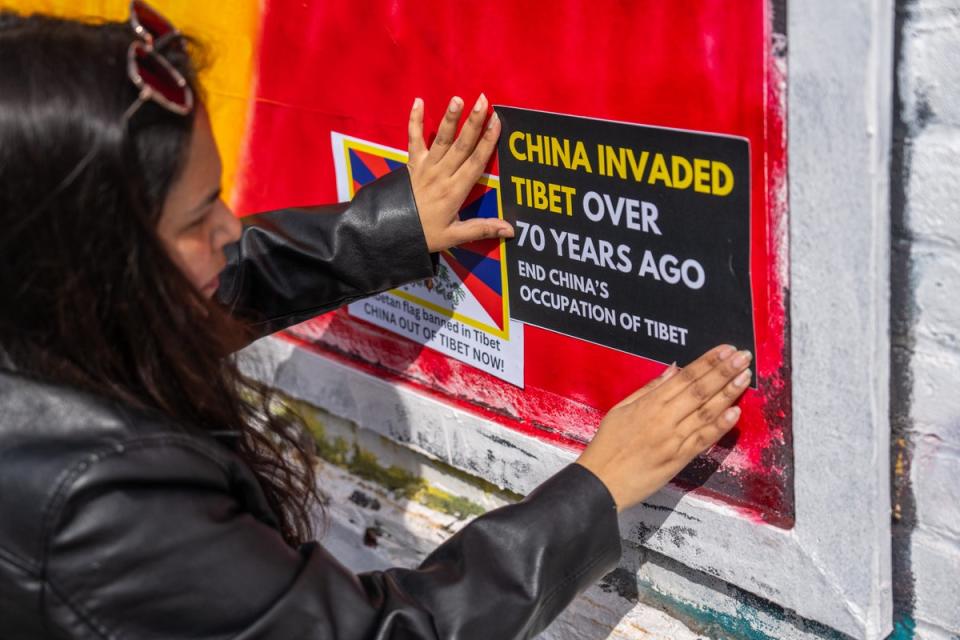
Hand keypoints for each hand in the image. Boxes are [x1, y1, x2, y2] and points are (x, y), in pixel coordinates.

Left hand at [407, 94, 514, 251]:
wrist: (390, 233)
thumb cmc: (424, 235)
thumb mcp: (454, 236)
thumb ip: (481, 229)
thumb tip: (510, 229)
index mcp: (454, 192)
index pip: (475, 162)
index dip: (487, 142)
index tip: (497, 123)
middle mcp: (441, 175)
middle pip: (461, 145)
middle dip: (473, 123)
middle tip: (483, 101)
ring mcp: (425, 168)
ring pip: (440, 139)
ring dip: (449, 118)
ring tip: (457, 99)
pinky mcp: (412, 164)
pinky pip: (413, 140)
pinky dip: (414, 121)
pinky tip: (418, 102)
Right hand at [576, 345, 752, 511]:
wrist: (601, 481)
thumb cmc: (607, 444)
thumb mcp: (621, 409)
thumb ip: (649, 389)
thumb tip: (673, 369)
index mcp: (649, 404)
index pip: (684, 377)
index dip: (707, 362)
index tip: (726, 350)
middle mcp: (664, 418)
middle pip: (699, 390)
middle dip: (724, 371)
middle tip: (743, 356)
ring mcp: (673, 439)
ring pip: (706, 412)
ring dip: (728, 393)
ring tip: (745, 377)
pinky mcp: (679, 459)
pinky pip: (703, 439)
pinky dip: (720, 425)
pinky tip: (736, 412)